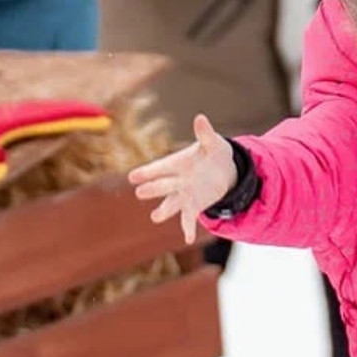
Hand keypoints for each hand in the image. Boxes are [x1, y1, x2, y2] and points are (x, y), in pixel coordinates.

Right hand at [128, 114, 236, 244]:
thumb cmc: (214, 153)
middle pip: (162, 185)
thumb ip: (205, 133)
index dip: (147, 172)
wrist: (224, 170)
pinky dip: (187, 228)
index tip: (132, 176)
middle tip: (140, 192)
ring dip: (164, 211)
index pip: (160, 167)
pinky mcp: (193, 206)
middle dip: (153, 188)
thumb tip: (200, 118)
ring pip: (170, 204)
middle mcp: (176, 180)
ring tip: (156, 217)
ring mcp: (183, 195)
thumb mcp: (213, 143)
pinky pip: (188, 219)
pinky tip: (188, 238)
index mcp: (177, 163)